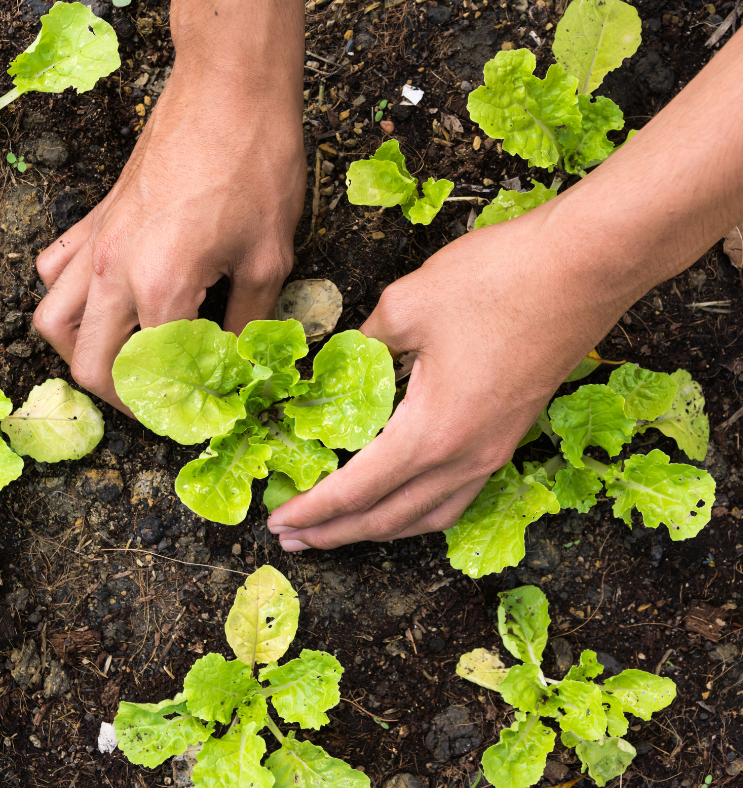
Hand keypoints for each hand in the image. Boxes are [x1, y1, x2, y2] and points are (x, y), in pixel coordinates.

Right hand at [33, 37, 304, 413]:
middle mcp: (114, 271)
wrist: (228, 90)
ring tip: (121, 362)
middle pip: (88, 364)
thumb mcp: (268, 258)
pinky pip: (56, 270)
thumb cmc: (255, 166)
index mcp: (161, 287)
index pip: (151, 375)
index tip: (197, 416)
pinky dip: (68, 299)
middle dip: (121, 398)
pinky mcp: (94, 218)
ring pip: (53, 321)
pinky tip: (103, 303)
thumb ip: (248, 323)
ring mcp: (96, 243)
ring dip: (81, 354)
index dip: (175, 408)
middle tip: (158, 403)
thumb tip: (238, 364)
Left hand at [266, 202, 638, 549]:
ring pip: (427, 516)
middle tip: (292, 537)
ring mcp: (494, 452)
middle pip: (389, 518)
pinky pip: (456, 496)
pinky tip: (401, 500)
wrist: (587, 266)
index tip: (277, 521)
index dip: (313, 510)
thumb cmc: (498, 280)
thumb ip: (362, 345)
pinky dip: (417, 511)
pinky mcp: (510, 436)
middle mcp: (465, 458)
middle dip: (335, 532)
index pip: (356, 490)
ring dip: (378, 529)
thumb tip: (340, 363)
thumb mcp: (406, 305)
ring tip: (339, 531)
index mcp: (432, 432)